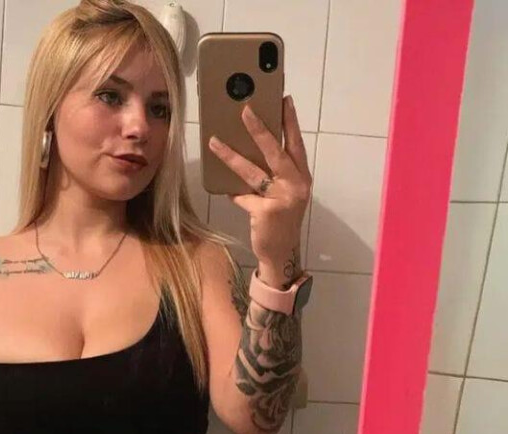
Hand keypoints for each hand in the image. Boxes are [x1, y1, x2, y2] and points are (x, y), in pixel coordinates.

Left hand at [208, 94, 312, 266]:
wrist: (279, 252)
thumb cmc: (280, 220)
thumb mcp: (284, 194)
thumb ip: (274, 175)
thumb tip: (249, 149)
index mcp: (302, 177)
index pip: (296, 143)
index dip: (290, 121)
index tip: (283, 99)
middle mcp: (296, 185)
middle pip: (275, 151)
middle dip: (259, 129)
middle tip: (245, 109)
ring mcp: (282, 198)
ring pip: (252, 171)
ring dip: (231, 156)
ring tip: (214, 141)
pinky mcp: (266, 211)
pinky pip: (242, 196)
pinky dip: (233, 193)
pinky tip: (224, 189)